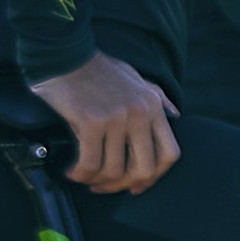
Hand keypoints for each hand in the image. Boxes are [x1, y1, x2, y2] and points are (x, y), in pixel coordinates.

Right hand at [32, 53, 179, 193]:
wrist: (65, 53)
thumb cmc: (97, 68)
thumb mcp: (137, 78)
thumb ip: (158, 98)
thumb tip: (175, 115)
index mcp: (154, 106)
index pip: (170, 154)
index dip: (155, 177)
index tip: (137, 185)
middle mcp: (140, 113)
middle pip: (145, 169)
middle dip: (123, 185)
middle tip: (105, 186)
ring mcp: (118, 118)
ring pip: (114, 170)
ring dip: (97, 181)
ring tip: (84, 177)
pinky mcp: (92, 122)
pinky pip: (90, 163)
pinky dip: (80, 174)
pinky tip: (72, 171)